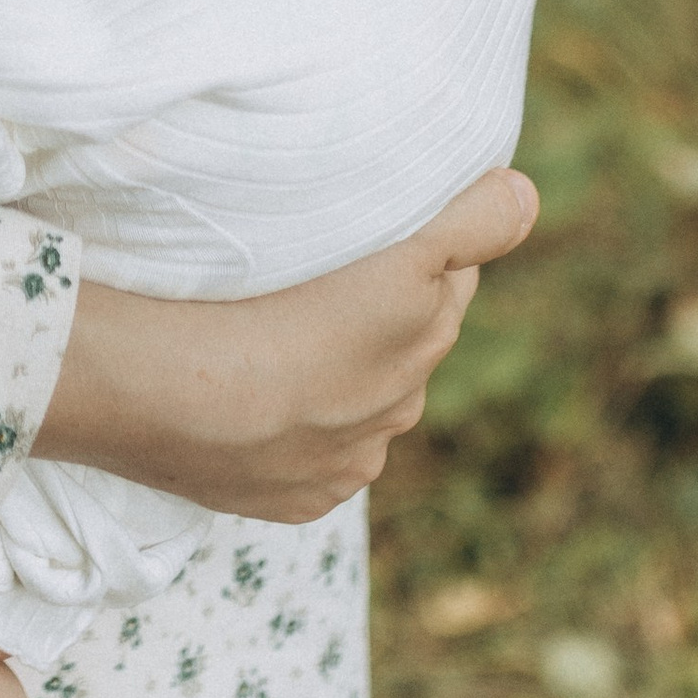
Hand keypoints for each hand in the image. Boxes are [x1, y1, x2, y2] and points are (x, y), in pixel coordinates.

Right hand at [32, 168, 538, 522]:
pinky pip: (313, 463)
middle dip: (379, 319)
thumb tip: (527, 196)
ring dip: (335, 378)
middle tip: (319, 285)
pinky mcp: (299, 501)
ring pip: (359, 406)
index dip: (419, 250)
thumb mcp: (388, 256)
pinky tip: (257, 409)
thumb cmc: (273, 310)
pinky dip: (296, 437)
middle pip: (405, 345)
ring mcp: (348, 461)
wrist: (170, 396)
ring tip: (275, 345)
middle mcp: (398, 409)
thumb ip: (468, 226)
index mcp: (419, 337)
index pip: (444, 279)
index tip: (377, 230)